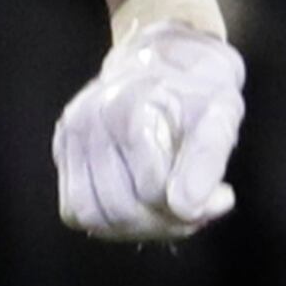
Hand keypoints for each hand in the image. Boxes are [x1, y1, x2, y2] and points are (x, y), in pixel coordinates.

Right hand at [53, 3, 244, 242]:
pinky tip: (144, 209)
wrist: (164, 56)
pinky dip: (110, 221)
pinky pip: (76, 207)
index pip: (152, 188)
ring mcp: (70, 137)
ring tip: (173, 215)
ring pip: (92, 216)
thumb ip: (208, 158)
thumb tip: (190, 208)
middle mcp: (88, 122)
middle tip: (198, 214)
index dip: (191, 207)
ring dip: (136, 228)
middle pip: (119, 208)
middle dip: (164, 223)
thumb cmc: (199, 85)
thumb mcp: (223, 111)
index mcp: (129, 107)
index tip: (222, 199)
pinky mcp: (62, 150)